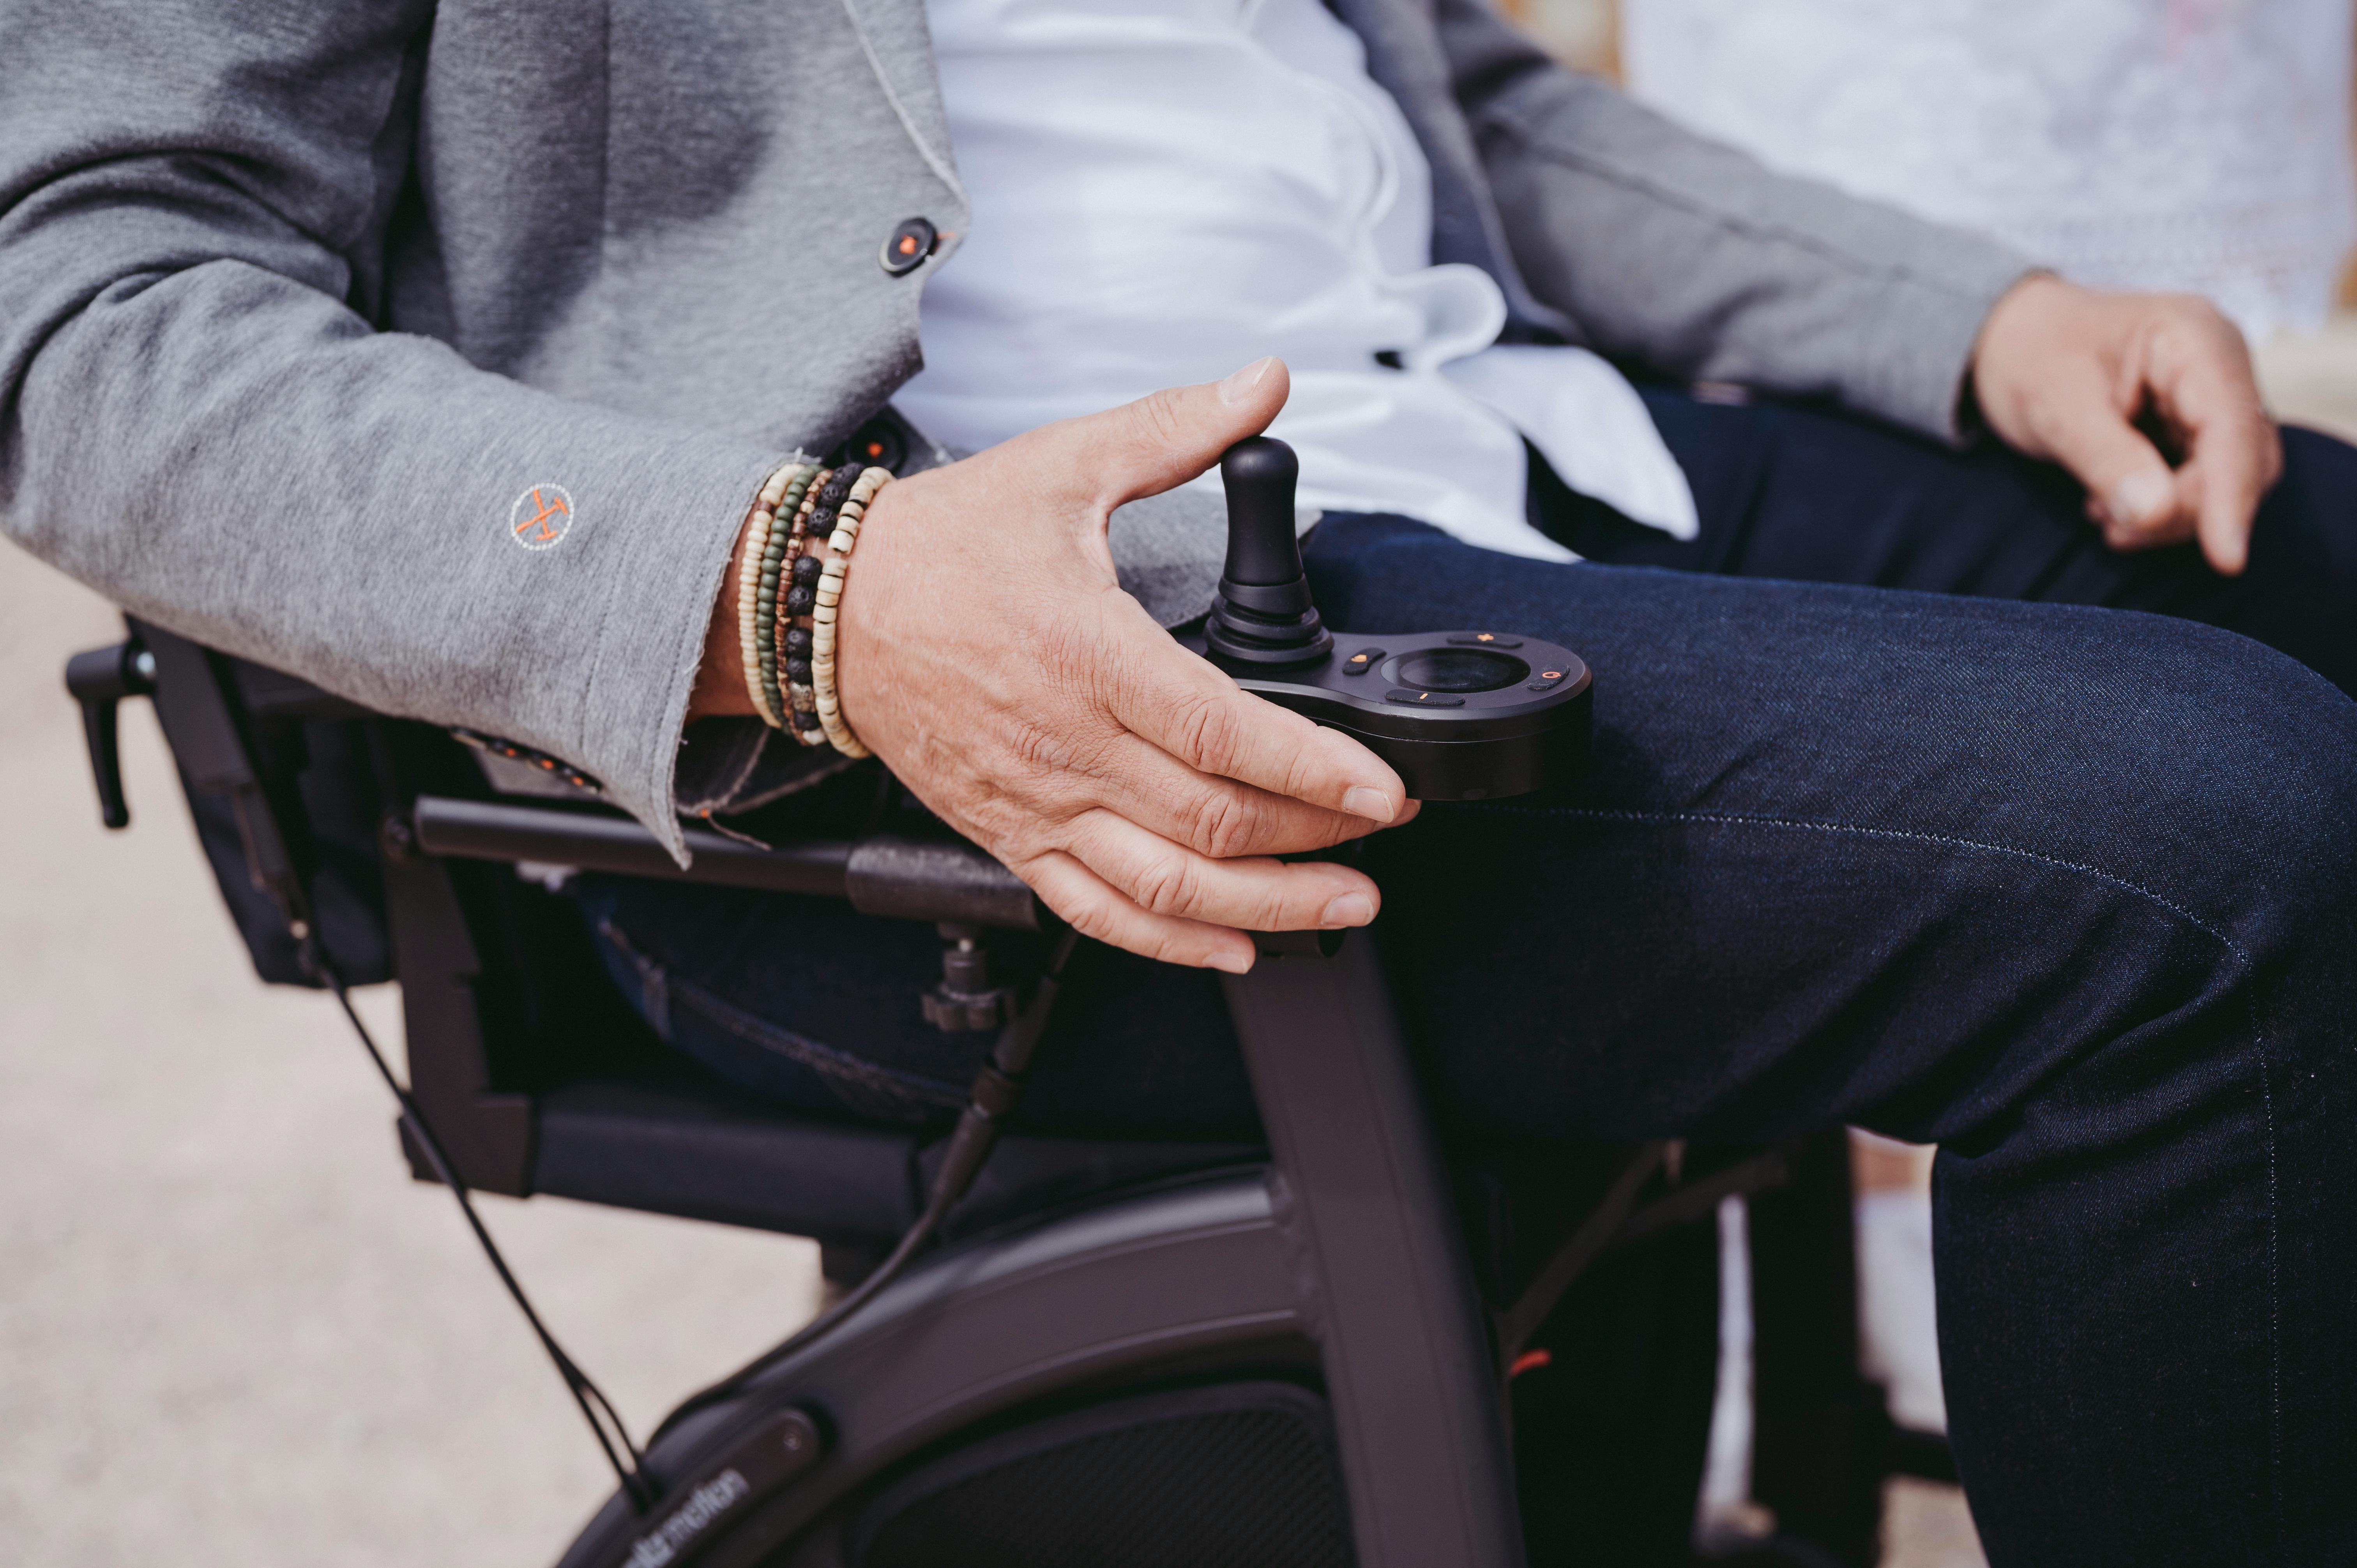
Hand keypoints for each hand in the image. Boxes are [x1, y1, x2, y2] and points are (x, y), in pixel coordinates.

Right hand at [824, 358, 1412, 970]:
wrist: (826, 606)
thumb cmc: (941, 545)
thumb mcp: (1061, 465)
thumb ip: (1173, 428)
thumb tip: (1262, 382)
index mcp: (1086, 653)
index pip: (1222, 734)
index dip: (1313, 770)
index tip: (1379, 786)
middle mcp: (1064, 743)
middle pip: (1212, 820)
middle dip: (1315, 837)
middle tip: (1380, 830)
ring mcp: (1036, 801)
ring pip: (1167, 884)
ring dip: (1267, 904)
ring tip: (1342, 904)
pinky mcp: (1010, 835)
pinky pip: (1096, 910)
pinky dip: (1171, 939)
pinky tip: (1233, 943)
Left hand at [1971, 275, 2280, 575]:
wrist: (2012, 339)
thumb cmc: (2030, 357)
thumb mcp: (2054, 408)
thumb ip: (2106, 459)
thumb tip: (2157, 513)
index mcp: (2193, 339)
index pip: (2233, 427)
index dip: (2231, 496)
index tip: (2226, 560)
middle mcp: (2219, 364)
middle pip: (2243, 460)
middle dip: (2187, 511)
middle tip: (2113, 528)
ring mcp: (2213, 395)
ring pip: (2228, 478)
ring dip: (2171, 516)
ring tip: (2100, 512)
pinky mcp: (2198, 425)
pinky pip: (2204, 482)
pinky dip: (2161, 508)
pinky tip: (2109, 506)